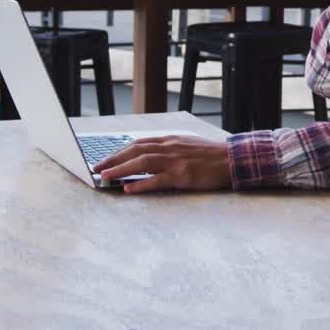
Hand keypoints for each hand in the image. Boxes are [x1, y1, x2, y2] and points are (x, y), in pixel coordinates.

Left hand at [93, 134, 231, 193]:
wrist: (233, 158)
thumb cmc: (211, 155)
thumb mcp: (187, 144)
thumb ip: (169, 148)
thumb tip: (150, 154)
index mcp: (170, 140)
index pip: (138, 143)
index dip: (119, 151)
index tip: (105, 159)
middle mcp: (170, 147)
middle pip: (135, 150)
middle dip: (113, 159)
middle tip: (97, 168)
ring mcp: (176, 161)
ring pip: (142, 162)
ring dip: (120, 169)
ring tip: (105, 176)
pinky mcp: (183, 175)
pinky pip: (157, 179)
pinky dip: (141, 183)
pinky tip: (128, 188)